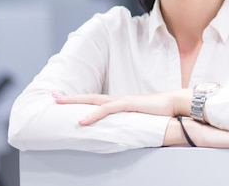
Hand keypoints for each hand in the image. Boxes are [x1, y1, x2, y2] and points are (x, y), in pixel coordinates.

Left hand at [52, 90, 190, 125]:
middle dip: (70, 97)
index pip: (96, 101)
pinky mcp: (128, 104)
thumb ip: (131, 123)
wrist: (175, 103)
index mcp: (120, 103)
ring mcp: (123, 100)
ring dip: (75, 102)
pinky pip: (107, 110)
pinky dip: (93, 114)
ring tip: (59, 102)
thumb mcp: (141, 119)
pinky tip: (82, 120)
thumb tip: (123, 131)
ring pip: (94, 100)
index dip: (81, 100)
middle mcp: (118, 99)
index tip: (66, 100)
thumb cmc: (161, 112)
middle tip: (53, 96)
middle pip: (90, 97)